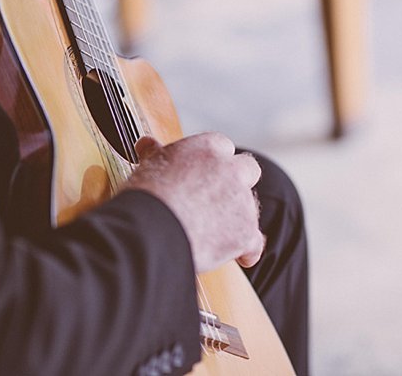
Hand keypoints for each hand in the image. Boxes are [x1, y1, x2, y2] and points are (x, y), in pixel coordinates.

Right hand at [123, 132, 264, 272]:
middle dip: (237, 182)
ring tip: (213, 232)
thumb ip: (155, 154)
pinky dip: (247, 251)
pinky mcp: (245, 233)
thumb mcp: (149, 166)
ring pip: (250, 208)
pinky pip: (255, 243)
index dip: (212, 162)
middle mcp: (231, 170)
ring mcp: (242, 202)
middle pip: (247, 169)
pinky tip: (240, 257)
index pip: (221, 146)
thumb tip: (148, 144)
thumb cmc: (146, 196)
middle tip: (217, 198)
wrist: (151, 228)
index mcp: (207, 147)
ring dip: (237, 217)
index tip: (201, 174)